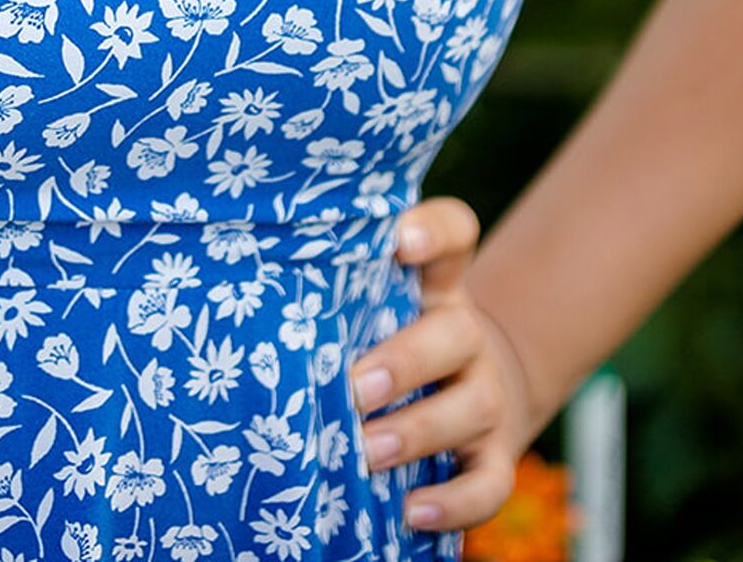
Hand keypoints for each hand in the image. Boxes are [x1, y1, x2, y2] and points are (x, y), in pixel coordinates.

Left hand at [348, 194, 538, 538]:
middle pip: (457, 332)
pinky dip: (455, 501)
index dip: (434, 231)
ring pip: (474, 407)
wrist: (464, 395)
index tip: (398, 241)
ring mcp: (486, 396)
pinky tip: (411, 510)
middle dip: (405, 361)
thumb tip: (246, 299)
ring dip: (417, 431)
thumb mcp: (369, 308)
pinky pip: (490, 482)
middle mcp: (466, 336)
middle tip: (355, 386)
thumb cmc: (386, 340)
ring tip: (367, 449)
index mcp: (435, 286)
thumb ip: (331, 295)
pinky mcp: (495, 456)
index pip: (454, 234)